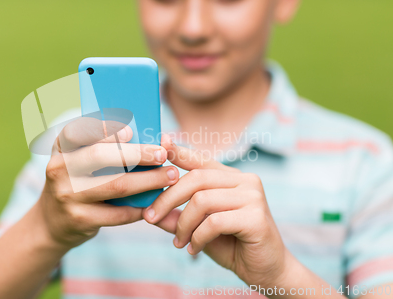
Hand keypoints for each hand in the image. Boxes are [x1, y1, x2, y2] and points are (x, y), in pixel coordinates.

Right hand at [38, 118, 178, 250]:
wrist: (51, 222)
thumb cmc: (77, 181)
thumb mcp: (79, 160)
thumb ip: (105, 147)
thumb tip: (151, 138)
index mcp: (61, 147)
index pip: (77, 131)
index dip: (103, 129)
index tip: (130, 131)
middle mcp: (59, 168)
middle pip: (100, 156)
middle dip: (137, 154)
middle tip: (162, 154)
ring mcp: (67, 195)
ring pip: (115, 185)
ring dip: (148, 180)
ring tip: (170, 176)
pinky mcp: (79, 219)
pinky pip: (118, 213)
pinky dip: (140, 206)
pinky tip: (155, 201)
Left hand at [143, 134, 291, 288]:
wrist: (266, 271)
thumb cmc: (232, 246)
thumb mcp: (198, 229)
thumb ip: (177, 218)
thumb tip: (148, 212)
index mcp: (231, 178)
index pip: (201, 160)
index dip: (179, 151)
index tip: (160, 143)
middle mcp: (244, 181)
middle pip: (196, 179)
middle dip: (167, 199)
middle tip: (151, 218)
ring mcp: (253, 197)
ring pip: (202, 200)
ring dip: (183, 224)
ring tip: (179, 242)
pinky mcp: (256, 217)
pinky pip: (214, 222)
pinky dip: (198, 237)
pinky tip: (194, 249)